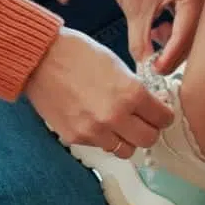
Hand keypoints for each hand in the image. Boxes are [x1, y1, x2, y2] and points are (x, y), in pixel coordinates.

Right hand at [24, 29, 171, 157]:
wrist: (40, 58)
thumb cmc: (77, 54)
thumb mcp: (117, 65)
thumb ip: (136, 90)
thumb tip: (149, 106)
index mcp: (131, 93)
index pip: (163, 118)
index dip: (163, 115)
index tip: (159, 113)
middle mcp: (116, 116)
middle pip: (148, 139)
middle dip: (148, 130)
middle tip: (142, 121)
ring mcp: (95, 130)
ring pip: (126, 150)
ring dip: (126, 138)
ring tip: (118, 124)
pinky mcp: (76, 137)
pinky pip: (100, 146)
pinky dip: (103, 137)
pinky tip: (95, 120)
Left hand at [99, 0, 204, 72]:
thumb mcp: (135, 11)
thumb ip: (141, 43)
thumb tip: (146, 70)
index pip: (185, 37)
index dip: (169, 58)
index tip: (153, 72)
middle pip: (194, 39)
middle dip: (173, 53)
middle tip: (152, 65)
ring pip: (193, 35)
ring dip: (173, 43)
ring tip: (151, 38)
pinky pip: (192, 26)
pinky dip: (175, 33)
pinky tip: (157, 30)